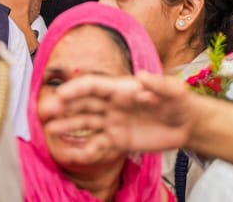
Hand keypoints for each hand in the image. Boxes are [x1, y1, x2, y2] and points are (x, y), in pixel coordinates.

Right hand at [41, 73, 196, 157]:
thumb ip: (159, 84)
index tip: (59, 95)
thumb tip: (141, 76)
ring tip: (50, 131)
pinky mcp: (119, 141)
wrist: (188, 124)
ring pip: (85, 124)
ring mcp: (113, 123)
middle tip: (45, 113)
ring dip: (68, 126)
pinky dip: (85, 151)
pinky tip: (73, 154)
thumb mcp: (174, 90)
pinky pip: (98, 146)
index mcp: (122, 89)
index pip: (93, 86)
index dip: (76, 89)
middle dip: (63, 107)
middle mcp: (112, 105)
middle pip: (83, 105)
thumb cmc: (180, 101)